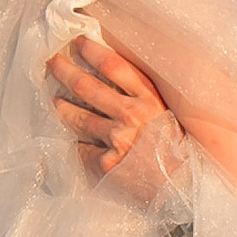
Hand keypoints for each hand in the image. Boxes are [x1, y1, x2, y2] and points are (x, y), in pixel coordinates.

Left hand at [48, 31, 185, 194]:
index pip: (113, 66)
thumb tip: (114, 81)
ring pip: (78, 117)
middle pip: (87, 86)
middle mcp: (131, 116)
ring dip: (62, 107)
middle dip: (64, 71)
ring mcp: (117, 140)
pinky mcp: (106, 164)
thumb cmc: (178, 153)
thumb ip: (145, 99)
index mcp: (150, 100)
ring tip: (54, 100)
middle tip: (52, 63)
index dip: (92, 51)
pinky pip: (82, 149)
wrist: (184, 192)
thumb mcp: (169, 117)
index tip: (78, 44)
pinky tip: (73, 141)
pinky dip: (77, 145)